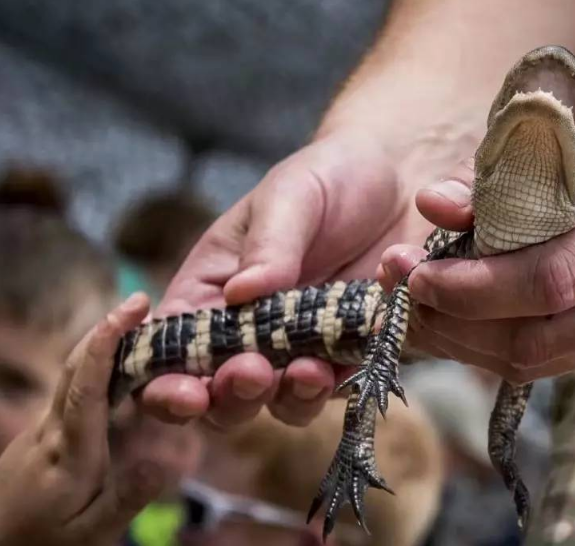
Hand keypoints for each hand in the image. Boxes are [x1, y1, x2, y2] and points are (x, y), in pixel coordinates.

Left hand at [0, 294, 164, 545]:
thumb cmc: (43, 543)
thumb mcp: (92, 533)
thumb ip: (127, 497)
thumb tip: (167, 461)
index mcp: (69, 452)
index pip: (87, 387)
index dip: (106, 344)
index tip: (130, 310)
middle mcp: (52, 430)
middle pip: (74, 367)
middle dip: (106, 328)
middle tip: (140, 301)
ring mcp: (43, 428)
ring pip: (71, 374)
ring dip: (102, 342)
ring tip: (137, 323)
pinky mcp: (42, 433)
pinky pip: (72, 387)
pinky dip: (97, 364)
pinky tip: (119, 364)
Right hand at [143, 131, 471, 427]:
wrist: (400, 179)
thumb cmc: (328, 178)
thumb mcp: (291, 198)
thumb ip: (269, 245)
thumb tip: (241, 293)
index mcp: (211, 292)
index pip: (171, 352)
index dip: (167, 383)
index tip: (188, 393)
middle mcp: (249, 332)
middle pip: (221, 394)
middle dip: (230, 397)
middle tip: (252, 372)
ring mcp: (301, 349)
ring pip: (280, 403)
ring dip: (288, 399)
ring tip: (307, 372)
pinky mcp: (349, 354)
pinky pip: (339, 386)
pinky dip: (339, 385)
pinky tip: (346, 360)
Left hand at [378, 23, 574, 382]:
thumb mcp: (570, 104)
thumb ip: (501, 162)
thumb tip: (433, 208)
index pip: (548, 283)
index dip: (471, 291)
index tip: (414, 275)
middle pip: (539, 343)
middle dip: (457, 326)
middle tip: (400, 289)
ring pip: (545, 359)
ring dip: (471, 339)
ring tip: (419, 299)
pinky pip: (562, 346)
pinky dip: (505, 334)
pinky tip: (465, 306)